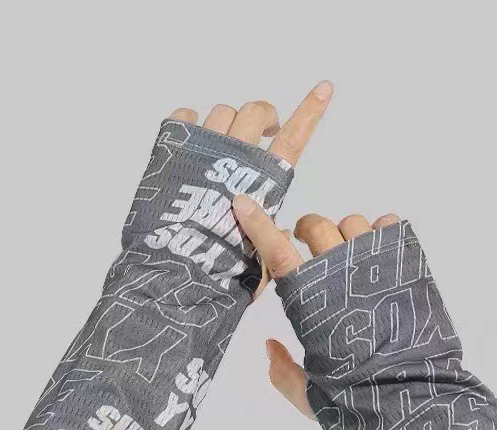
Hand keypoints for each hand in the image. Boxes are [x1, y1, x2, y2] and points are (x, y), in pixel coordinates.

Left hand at [167, 83, 333, 297]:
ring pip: (222, 112)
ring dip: (227, 123)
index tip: (324, 89)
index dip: (311, 112)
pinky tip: (191, 140)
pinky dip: (190, 122)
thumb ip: (273, 239)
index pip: (294, 138)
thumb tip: (281, 233)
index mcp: (265, 183)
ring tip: (223, 145)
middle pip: (255, 113)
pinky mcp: (173, 153)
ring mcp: (204, 151)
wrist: (177, 272)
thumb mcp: (264, 261)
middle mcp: (237, 159)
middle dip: (264, 116)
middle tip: (263, 130)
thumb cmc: (223, 273)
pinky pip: (184, 117)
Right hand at [231, 197, 400, 418]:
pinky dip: (382, 233)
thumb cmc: (357, 403)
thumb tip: (270, 346)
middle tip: (308, 246)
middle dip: (305, 230)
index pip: (277, 253)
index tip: (243, 203)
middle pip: (315, 226)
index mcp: (309, 304)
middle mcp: (340, 276)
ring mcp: (376, 266)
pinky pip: (390, 227)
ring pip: (353, 222)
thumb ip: (283, 371)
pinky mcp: (409, 267)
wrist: (413, 400)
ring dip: (345, 234)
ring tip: (351, 257)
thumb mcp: (309, 396)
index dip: (258, 226)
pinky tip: (381, 256)